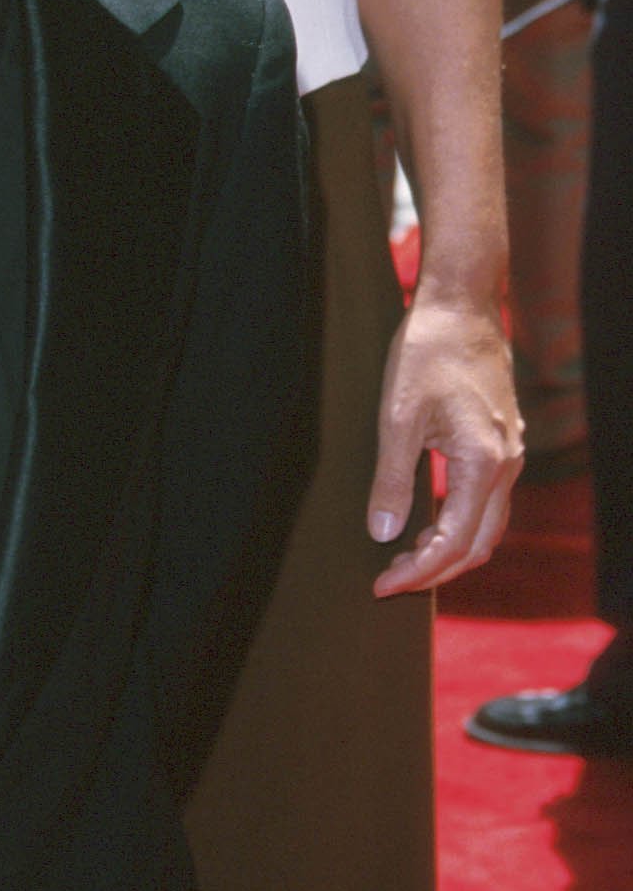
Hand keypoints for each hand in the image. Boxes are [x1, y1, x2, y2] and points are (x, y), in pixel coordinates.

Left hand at [367, 292, 522, 596]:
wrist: (461, 305)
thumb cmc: (427, 352)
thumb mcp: (397, 417)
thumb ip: (392, 479)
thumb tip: (384, 533)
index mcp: (483, 463)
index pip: (455, 543)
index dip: (419, 572)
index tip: (382, 585)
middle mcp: (505, 464)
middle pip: (478, 544)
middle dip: (435, 569)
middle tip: (389, 579)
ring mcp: (508, 453)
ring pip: (486, 524)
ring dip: (448, 548)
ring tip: (402, 555)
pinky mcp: (500, 441)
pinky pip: (485, 500)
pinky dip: (458, 522)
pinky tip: (425, 518)